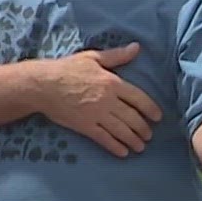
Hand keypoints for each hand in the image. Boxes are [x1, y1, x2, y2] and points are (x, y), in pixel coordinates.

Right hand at [38, 44, 164, 156]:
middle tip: (149, 135)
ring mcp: (96, 115)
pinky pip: (104, 139)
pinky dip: (115, 147)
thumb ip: (116, 56)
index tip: (158, 117)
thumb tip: (137, 48)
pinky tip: (123, 152)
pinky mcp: (85, 126)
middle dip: (143, 129)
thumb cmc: (67, 68)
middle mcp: (108, 100)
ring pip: (121, 131)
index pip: (139, 98)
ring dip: (133, 140)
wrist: (43, 85)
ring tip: (140, 146)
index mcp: (112, 82)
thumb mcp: (93, 57)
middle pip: (132, 118)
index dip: (151, 109)